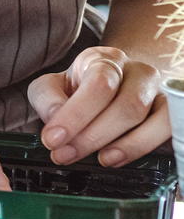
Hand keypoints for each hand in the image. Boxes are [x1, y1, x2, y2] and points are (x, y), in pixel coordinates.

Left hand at [28, 47, 167, 166]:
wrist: (114, 88)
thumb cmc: (79, 89)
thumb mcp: (52, 88)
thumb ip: (47, 98)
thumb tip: (54, 117)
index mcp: (104, 59)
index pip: (98, 83)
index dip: (75, 115)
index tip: (53, 139)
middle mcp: (136, 71)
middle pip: (126, 104)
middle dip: (92, 135)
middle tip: (66, 154)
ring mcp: (158, 92)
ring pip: (148, 117)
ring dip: (120, 144)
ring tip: (98, 159)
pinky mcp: (171, 112)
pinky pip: (167, 129)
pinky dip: (143, 147)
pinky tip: (118, 158)